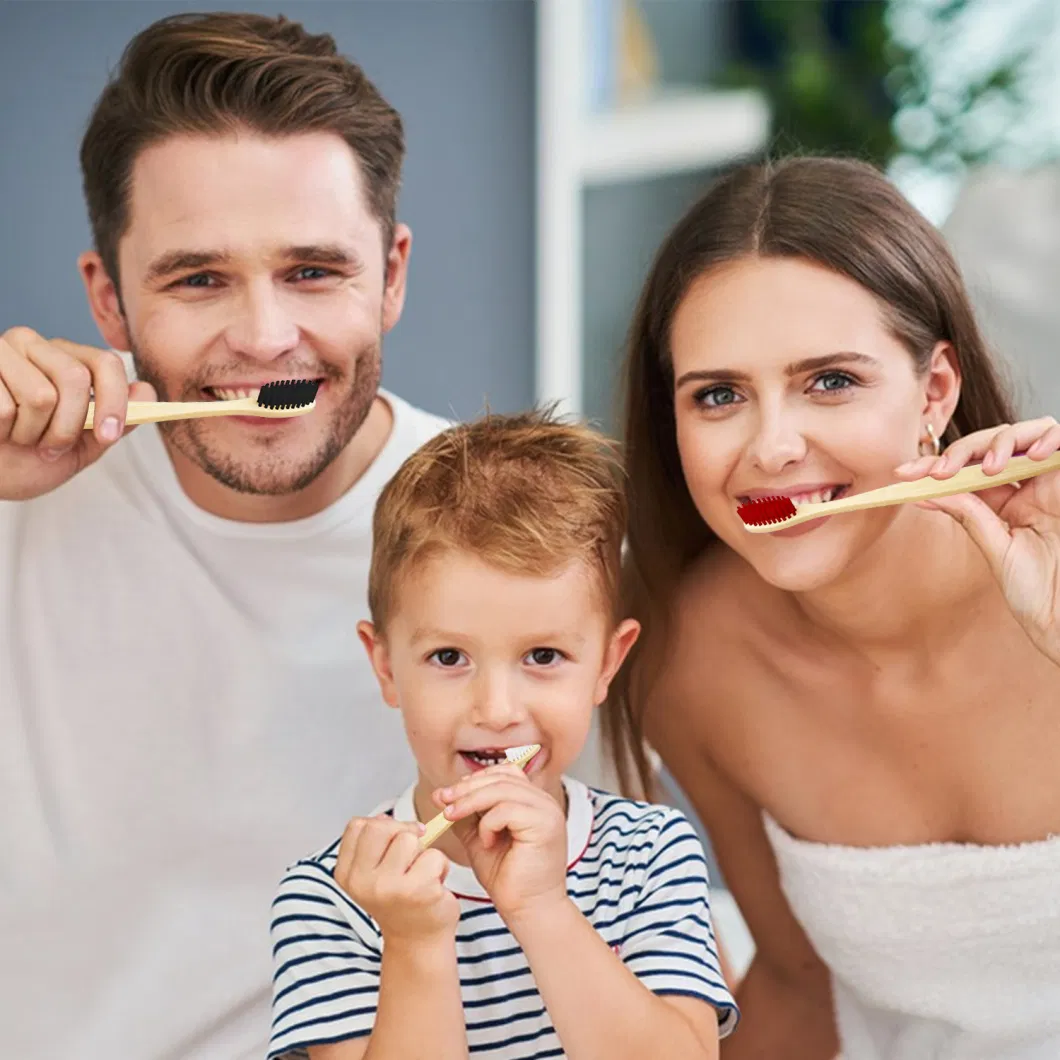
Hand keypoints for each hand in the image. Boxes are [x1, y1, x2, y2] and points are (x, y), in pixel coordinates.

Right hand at [0, 326, 155, 500]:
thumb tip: (147, 392)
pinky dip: (3, 430)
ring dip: (32, 433)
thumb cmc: (30, 458)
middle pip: (75, 378)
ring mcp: (1, 351)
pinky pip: (4, 407)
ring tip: (19, 437)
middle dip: (68, 427)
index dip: (114, 401)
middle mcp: (35, 345)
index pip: (106, 363)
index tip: (108, 436)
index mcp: (67, 359)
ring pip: (41, 395)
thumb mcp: (83, 447)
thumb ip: (117, 422)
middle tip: (51, 448)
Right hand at [334, 815, 459, 945]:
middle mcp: (364, 882)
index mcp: (347, 874)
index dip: (379, 826)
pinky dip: (440, 867)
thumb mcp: (373, 872)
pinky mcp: (419, 891)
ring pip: (410, 838)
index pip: (357, 826)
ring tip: (421, 874)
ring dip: (423, 852)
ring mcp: (390, 887)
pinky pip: (435, 856)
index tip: (390, 843)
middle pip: (381, 827)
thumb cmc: (399, 899)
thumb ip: (373, 843)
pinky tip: (434, 886)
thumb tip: (384, 817)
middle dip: (401, 834)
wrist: (418, 942)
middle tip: (409, 855)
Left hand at [435, 765, 567, 922]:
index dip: (475, 779)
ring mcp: (547, 811)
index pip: (504, 773)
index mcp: (532, 802)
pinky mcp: (545, 825)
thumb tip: (441, 794)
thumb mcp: (479, 838)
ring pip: (502, 789)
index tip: (448, 795)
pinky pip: (507, 809)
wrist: (527, 911)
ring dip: (470, 802)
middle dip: (466, 788)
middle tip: (443, 802)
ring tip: (453, 818)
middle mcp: (544, 802)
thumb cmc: (507, 879)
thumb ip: (465, 815)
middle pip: (501, 777)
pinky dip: (488, 823)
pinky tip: (485, 842)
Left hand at [895, 415, 1059, 662]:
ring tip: (989, 467)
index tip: (903, 474)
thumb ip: (970, 514)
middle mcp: (1029, 486)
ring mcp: (1053, 481)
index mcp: (1006, 502)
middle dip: (962, 450)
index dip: (935, 466)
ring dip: (1002, 441)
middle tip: (940, 471)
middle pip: (994, 444)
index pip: (967, 470)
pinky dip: (1047, 438)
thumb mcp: (996, 549)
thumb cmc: (1038, 592)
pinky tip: (1030, 455)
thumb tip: (927, 490)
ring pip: (1028, 433)